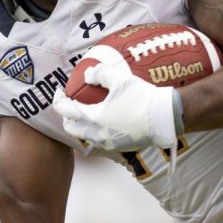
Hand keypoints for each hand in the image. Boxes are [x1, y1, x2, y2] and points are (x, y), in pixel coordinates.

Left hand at [52, 62, 176, 154]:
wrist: (164, 118)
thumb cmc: (141, 97)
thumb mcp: (119, 79)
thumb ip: (99, 73)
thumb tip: (87, 75)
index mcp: (92, 118)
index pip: (65, 110)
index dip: (58, 99)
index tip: (59, 91)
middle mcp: (96, 134)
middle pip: (71, 128)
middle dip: (67, 116)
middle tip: (71, 103)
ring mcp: (107, 143)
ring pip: (84, 136)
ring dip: (80, 125)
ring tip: (86, 111)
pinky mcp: (118, 148)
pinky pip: (98, 141)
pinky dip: (94, 131)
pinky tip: (103, 120)